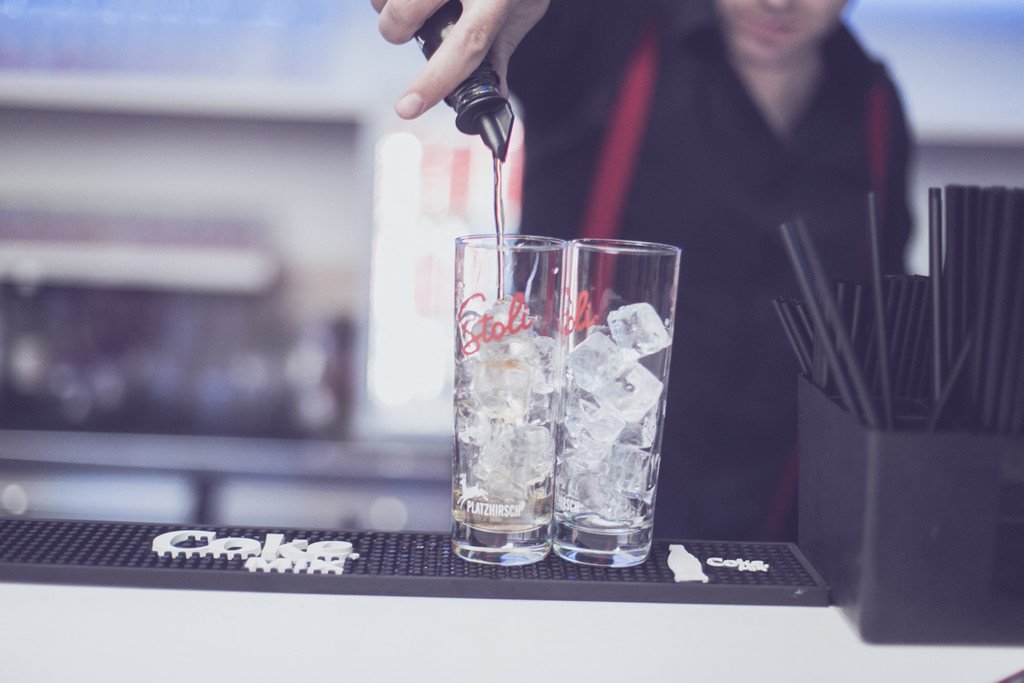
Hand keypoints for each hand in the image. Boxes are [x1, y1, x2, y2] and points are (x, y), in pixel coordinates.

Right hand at [371, 0, 549, 119]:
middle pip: (404, 14)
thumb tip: (492, 99)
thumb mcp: (522, 10)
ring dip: (385, 3)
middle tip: (406, 28)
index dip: (434, 81)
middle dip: (394, 31)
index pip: (467, 46)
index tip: (405, 108)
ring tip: (407, 1)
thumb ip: (501, 51)